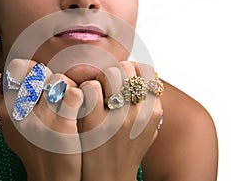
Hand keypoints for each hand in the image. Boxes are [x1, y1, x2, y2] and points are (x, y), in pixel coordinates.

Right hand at [0, 59, 82, 180]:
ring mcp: (43, 120)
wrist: (50, 178)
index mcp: (8, 109)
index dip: (33, 70)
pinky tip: (80, 106)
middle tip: (57, 92)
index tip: (40, 81)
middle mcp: (22, 112)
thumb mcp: (10, 125)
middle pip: (40, 72)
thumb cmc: (32, 148)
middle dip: (52, 78)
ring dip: (68, 87)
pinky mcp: (64, 127)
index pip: (17, 68)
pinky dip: (81, 96)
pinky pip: (74, 95)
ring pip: (59, 80)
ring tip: (69, 100)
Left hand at [79, 61, 161, 180]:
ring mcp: (117, 118)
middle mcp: (139, 113)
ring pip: (109, 73)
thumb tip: (148, 80)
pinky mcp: (95, 123)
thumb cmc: (126, 150)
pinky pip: (90, 87)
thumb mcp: (147, 129)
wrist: (109, 178)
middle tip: (106, 84)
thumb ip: (150, 106)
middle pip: (126, 68)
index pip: (146, 72)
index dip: (131, 70)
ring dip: (99, 79)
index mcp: (153, 112)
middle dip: (114, 72)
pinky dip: (85, 89)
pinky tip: (83, 100)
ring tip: (95, 92)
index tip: (122, 78)